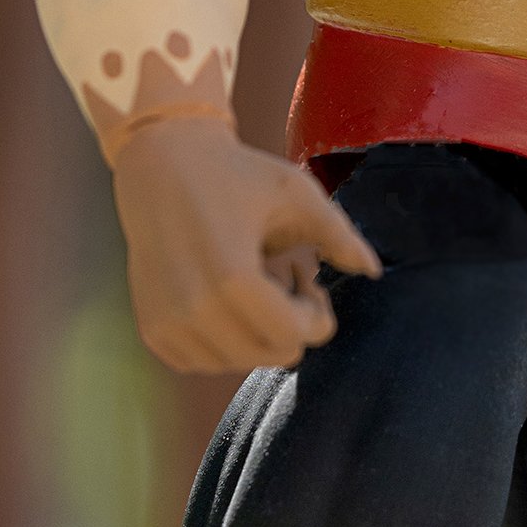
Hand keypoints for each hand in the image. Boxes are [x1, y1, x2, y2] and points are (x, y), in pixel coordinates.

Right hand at [111, 116, 380, 372]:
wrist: (162, 164)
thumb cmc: (236, 174)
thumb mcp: (295, 191)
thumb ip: (339, 233)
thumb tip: (374, 271)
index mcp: (232, 279)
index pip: (294, 338)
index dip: (316, 314)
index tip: (306, 274)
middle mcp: (194, 311)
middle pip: (271, 356)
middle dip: (291, 323)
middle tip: (284, 276)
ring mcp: (168, 325)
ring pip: (238, 362)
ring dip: (256, 331)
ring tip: (254, 281)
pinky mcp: (152, 331)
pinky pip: (204, 361)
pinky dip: (225, 339)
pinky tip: (226, 296)